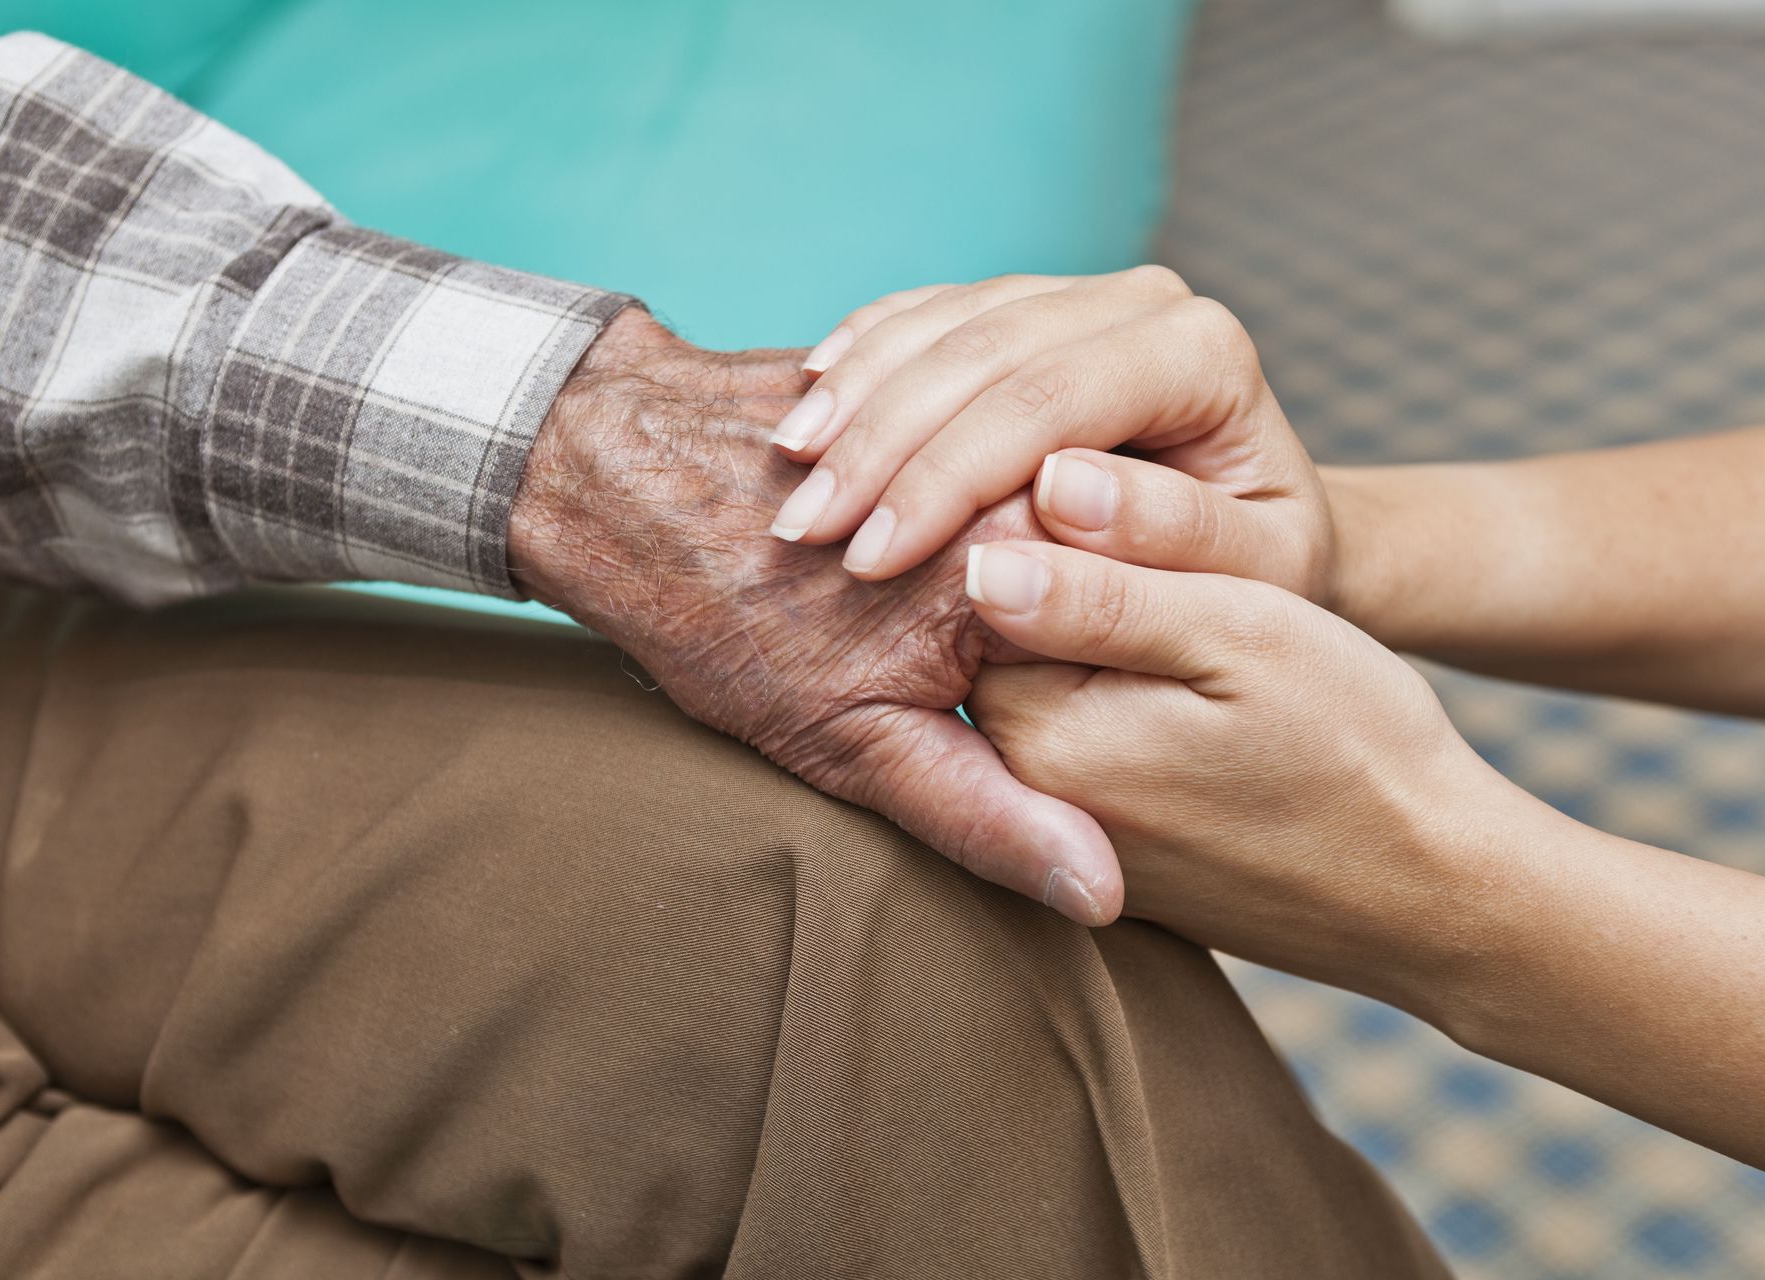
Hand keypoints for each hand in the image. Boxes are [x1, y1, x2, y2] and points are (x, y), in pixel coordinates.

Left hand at [506, 309, 1121, 923]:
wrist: (617, 471)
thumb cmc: (718, 614)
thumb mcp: (850, 745)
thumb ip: (986, 816)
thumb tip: (1101, 893)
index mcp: (1023, 573)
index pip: (1147, 645)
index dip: (1119, 696)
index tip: (1068, 720)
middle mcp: (1021, 475)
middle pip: (1117, 565)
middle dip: (1089, 618)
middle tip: (968, 650)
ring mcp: (988, 410)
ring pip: (1071, 500)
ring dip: (1038, 543)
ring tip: (924, 586)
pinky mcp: (956, 371)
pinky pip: (1013, 436)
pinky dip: (992, 477)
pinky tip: (930, 514)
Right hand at [762, 269, 1332, 601]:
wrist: (1248, 546)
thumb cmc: (1245, 589)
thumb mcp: (1241, 590)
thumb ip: (1160, 553)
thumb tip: (1060, 493)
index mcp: (1202, 355)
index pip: (1050, 402)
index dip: (950, 478)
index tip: (869, 560)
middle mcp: (1144, 302)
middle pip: (987, 352)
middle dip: (885, 442)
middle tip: (802, 529)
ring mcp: (1078, 295)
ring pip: (945, 323)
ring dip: (857, 397)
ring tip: (785, 471)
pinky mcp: (1024, 307)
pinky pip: (926, 311)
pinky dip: (862, 357)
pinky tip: (804, 402)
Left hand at [960, 537, 1532, 1002]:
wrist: (1428, 892)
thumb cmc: (1351, 748)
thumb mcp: (1237, 635)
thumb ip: (1100, 596)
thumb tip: (980, 560)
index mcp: (1038, 730)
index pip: (982, 578)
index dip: (1060, 522)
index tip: (1155, 523)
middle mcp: (1017, 790)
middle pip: (1001, 631)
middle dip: (1074, 577)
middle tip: (1194, 576)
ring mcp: (1053, 822)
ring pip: (1042, 677)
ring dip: (1101, 633)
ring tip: (1208, 630)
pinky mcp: (1094, 838)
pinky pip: (1077, 733)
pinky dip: (1121, 693)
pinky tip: (1200, 693)